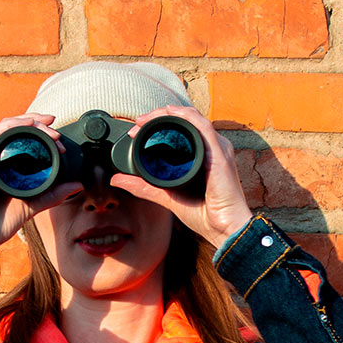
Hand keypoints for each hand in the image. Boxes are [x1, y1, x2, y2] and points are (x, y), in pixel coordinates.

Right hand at [0, 114, 83, 260]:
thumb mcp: (32, 205)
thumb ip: (52, 194)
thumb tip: (76, 185)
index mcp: (1, 165)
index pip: (18, 138)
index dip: (38, 131)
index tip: (58, 136)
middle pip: (12, 128)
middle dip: (35, 122)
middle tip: (55, 128)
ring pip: (4, 128)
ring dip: (27, 122)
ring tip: (46, 126)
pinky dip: (11, 127)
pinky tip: (26, 125)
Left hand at [108, 105, 252, 249]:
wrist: (224, 229)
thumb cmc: (206, 216)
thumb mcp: (167, 196)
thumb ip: (144, 186)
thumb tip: (117, 180)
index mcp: (202, 155)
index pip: (181, 129)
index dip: (158, 123)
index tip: (136, 130)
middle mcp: (211, 148)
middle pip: (185, 119)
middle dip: (159, 116)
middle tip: (137, 124)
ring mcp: (217, 148)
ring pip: (191, 118)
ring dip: (168, 114)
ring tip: (146, 120)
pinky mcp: (220, 153)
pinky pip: (202, 126)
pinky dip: (184, 117)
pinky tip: (169, 115)